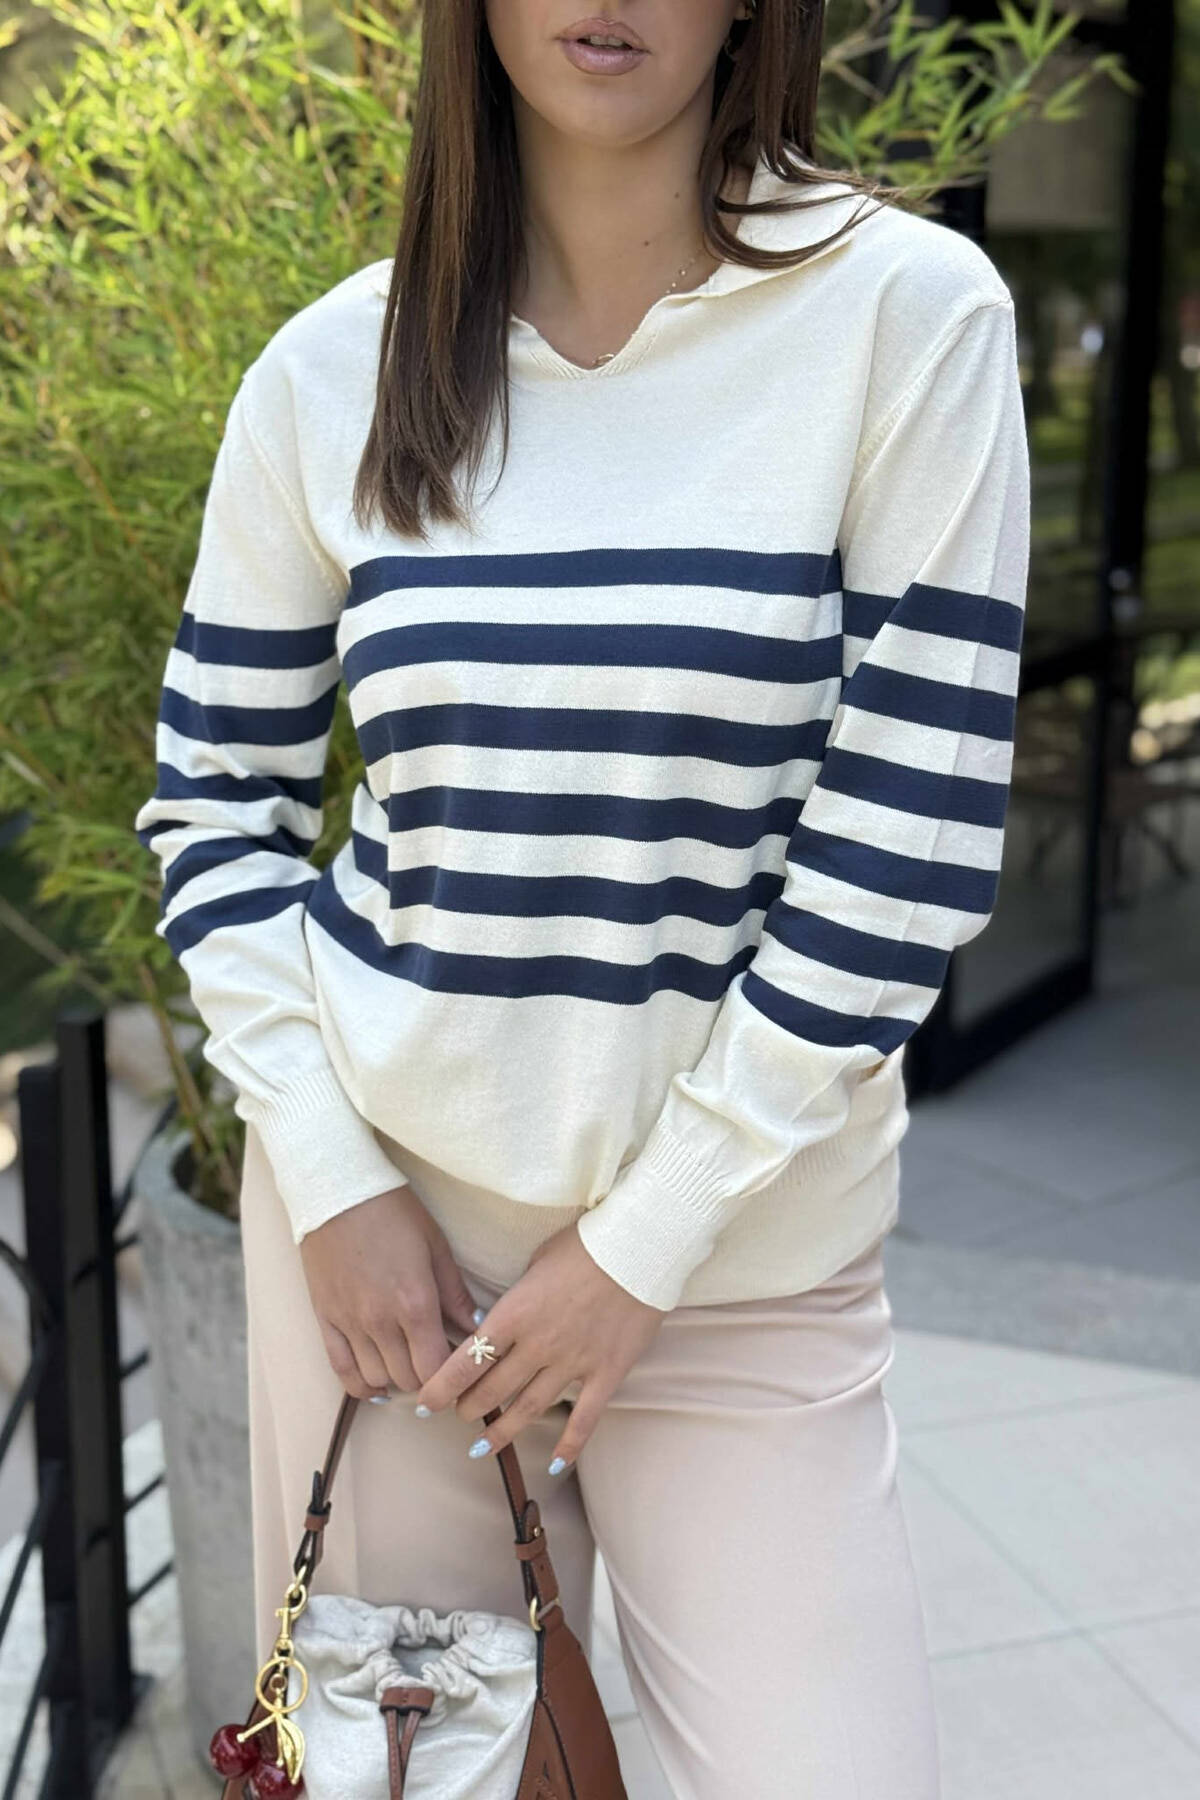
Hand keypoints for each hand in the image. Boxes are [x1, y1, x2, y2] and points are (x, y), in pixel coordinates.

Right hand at [299, 1185, 479, 1397]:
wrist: (338, 1192)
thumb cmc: (394, 1213)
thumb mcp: (436, 1247)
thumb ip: (457, 1295)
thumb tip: (479, 1330)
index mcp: (415, 1304)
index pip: (436, 1369)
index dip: (452, 1376)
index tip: (460, 1367)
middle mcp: (380, 1322)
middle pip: (408, 1379)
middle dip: (428, 1378)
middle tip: (437, 1360)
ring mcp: (349, 1323)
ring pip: (377, 1379)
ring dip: (397, 1379)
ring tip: (410, 1362)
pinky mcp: (326, 1320)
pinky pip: (342, 1370)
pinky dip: (362, 1385)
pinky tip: (378, 1385)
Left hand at [413, 1222, 667, 1473]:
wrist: (639, 1246)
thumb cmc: (585, 1244)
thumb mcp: (537, 1261)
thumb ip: (518, 1295)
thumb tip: (505, 1314)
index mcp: (515, 1313)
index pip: (467, 1361)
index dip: (442, 1387)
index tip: (425, 1402)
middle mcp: (539, 1344)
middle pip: (493, 1390)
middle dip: (469, 1408)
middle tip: (459, 1415)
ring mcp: (574, 1362)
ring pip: (529, 1409)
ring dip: (503, 1431)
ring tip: (482, 1447)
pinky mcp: (607, 1371)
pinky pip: (585, 1417)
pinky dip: (570, 1444)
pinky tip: (555, 1464)